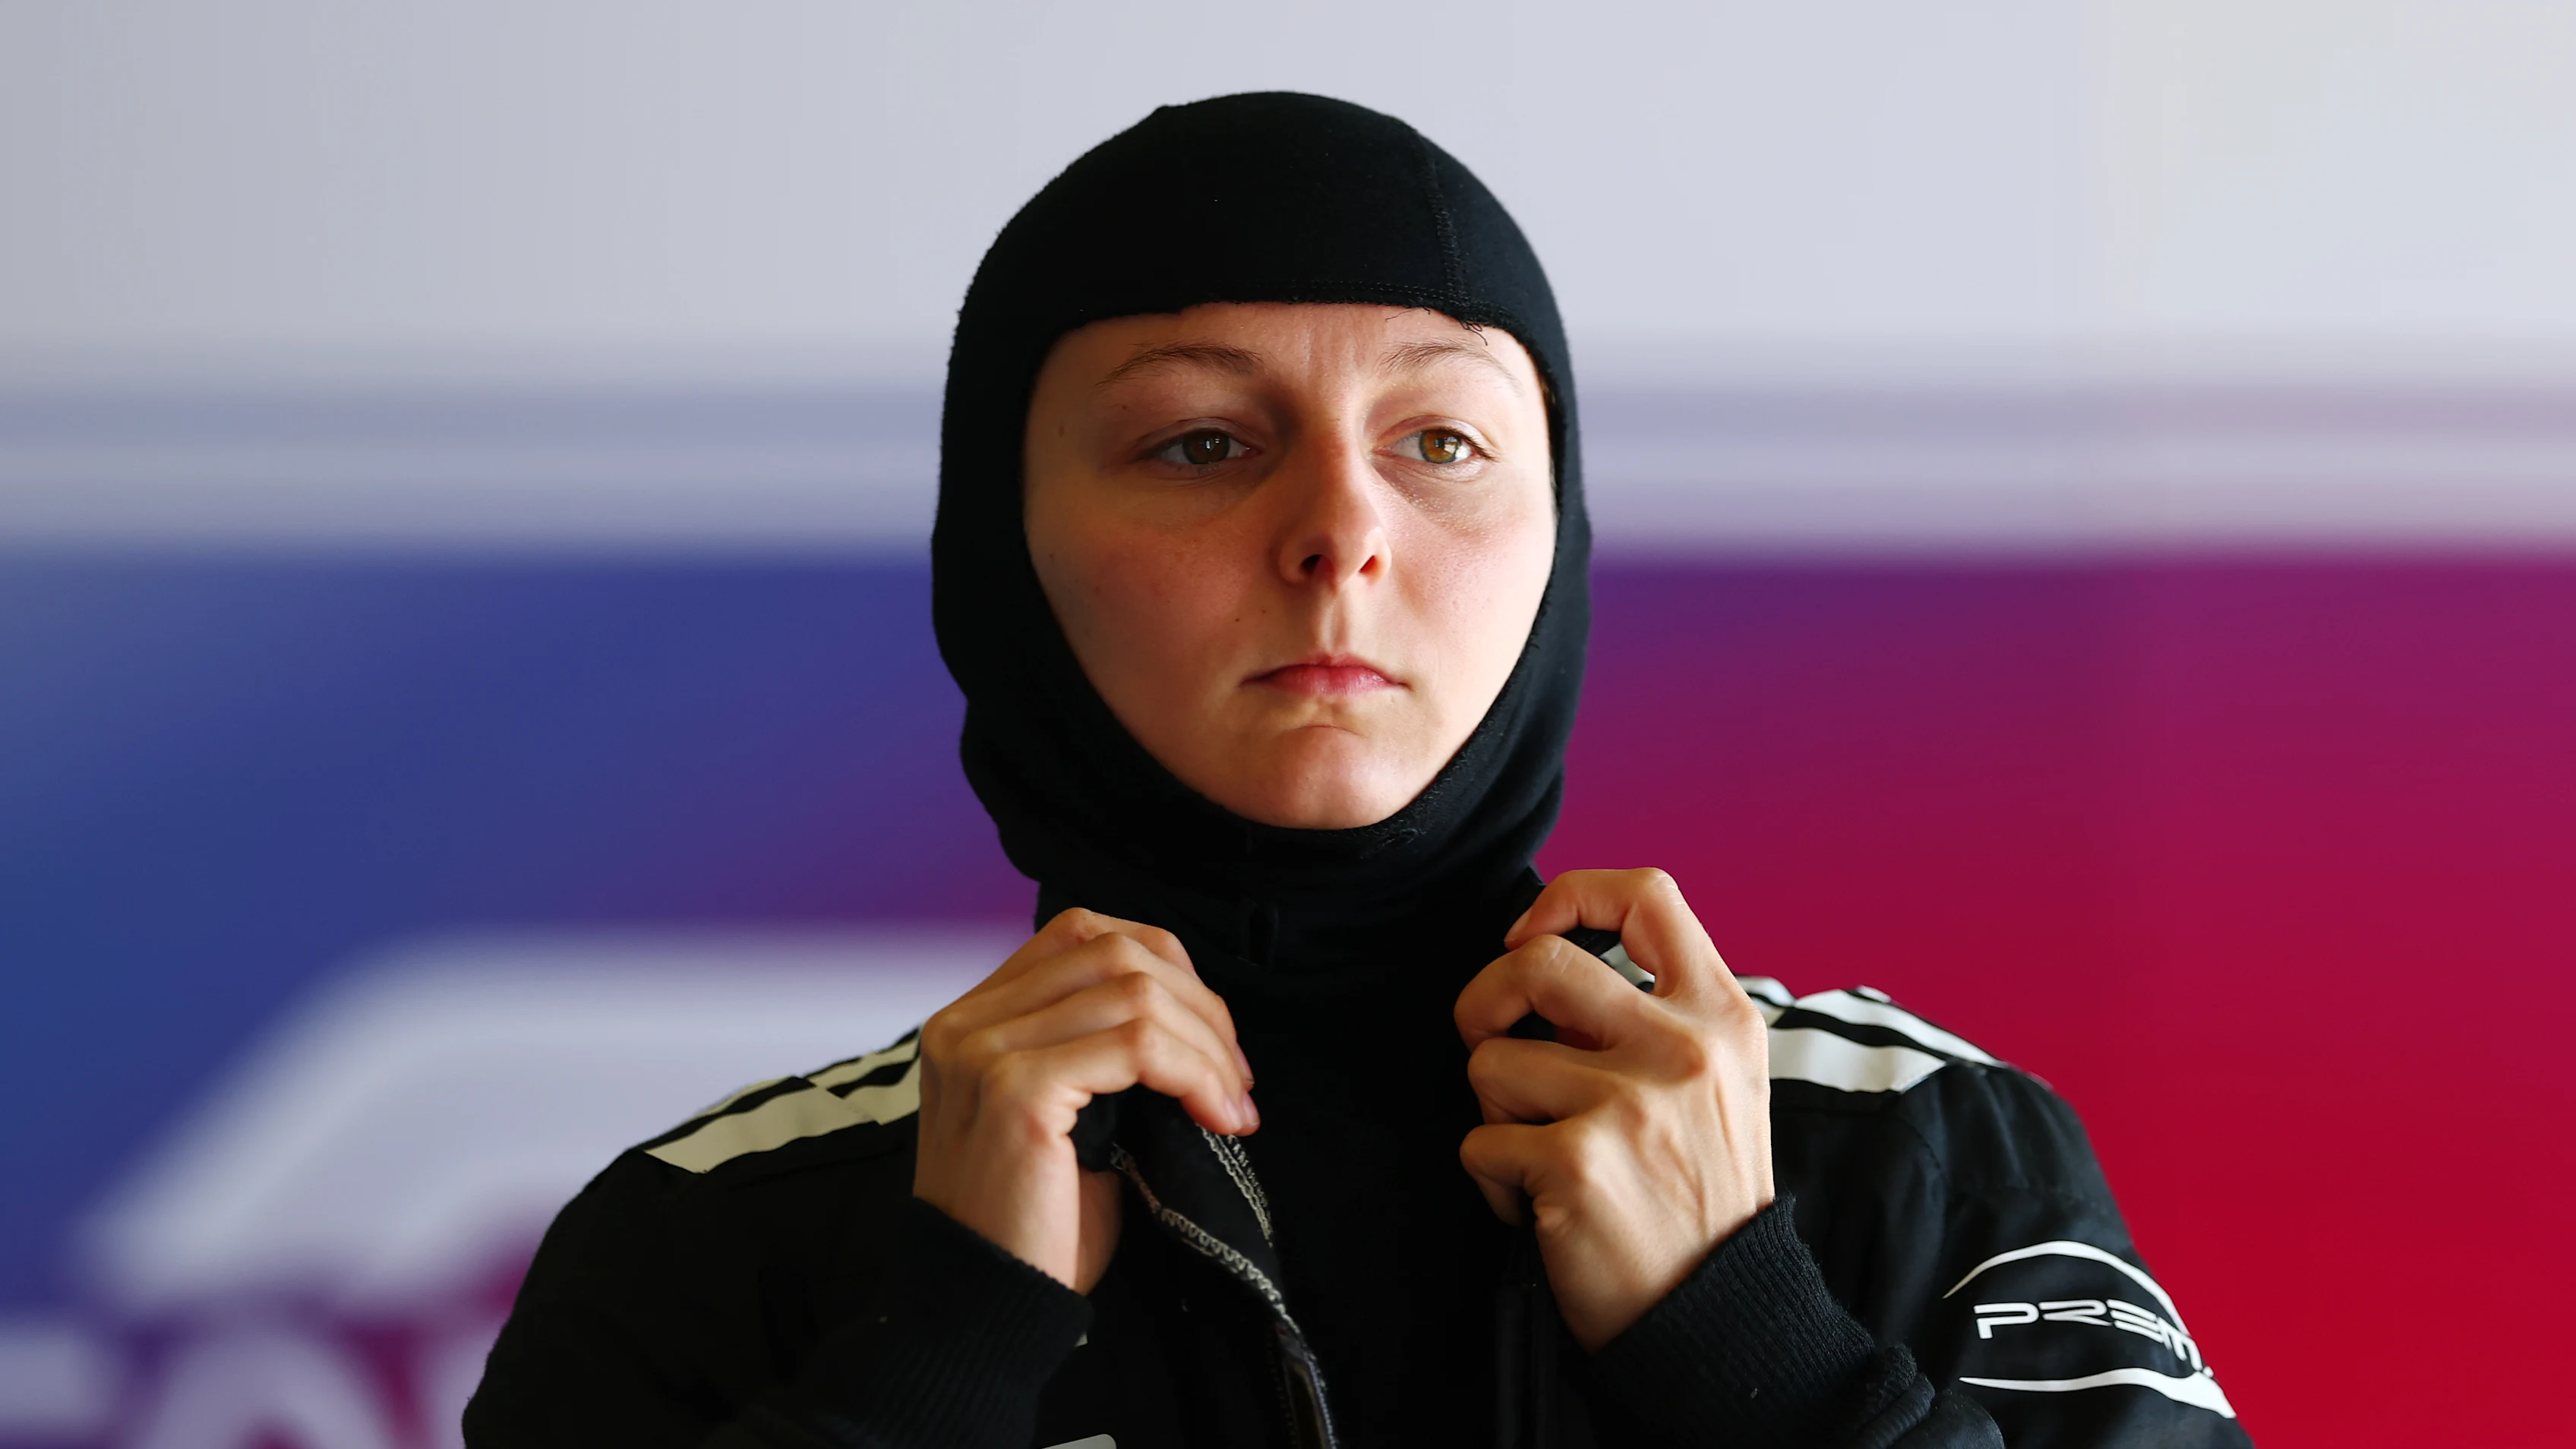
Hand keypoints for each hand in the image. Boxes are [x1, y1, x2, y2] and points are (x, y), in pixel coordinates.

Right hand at [913, 908, 1255, 1292]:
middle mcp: (968, 1022)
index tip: (1212, 1038)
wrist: (985, 1306)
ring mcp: (986, 1050)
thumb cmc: (1031, 1224)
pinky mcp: (1016, 1089)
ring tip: (1231, 1104)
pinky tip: (1213, 1116)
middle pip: (1115, 953)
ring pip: (1135, 994)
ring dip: (1207, 1046)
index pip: (1083, 935)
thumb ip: (1097, 1050)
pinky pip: (1136, 1045)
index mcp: (975, 1020)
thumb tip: (1190, 1021)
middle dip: (1199, 1008)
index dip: (1165, 970)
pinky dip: (1193, 1072)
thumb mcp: (1067, 1115)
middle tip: (1236, 1079)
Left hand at [1455, 869, 1773, 1350]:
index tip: (1529, 938)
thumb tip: (1548, 952)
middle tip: (1488, 1045)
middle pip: (1536, 962)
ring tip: (1540, 1155)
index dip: (1569, 895)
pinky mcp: (1578, 1164)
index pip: (1647, 894)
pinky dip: (1494, 1184)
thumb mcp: (1722, 1083)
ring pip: (1491, 1061)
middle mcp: (1682, 1048)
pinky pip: (1479, 1144)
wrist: (1724, 1318)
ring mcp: (1631, 1104)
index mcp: (1721, 1016)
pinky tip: (1542, 1210)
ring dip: (1494, 1113)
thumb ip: (1662, 1012)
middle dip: (1483, 1002)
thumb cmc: (1703, 1195)